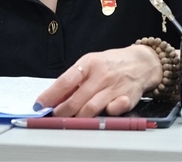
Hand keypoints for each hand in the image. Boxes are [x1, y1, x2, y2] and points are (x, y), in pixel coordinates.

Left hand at [34, 44, 161, 117]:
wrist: (142, 62)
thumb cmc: (112, 64)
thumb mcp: (91, 64)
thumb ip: (74, 80)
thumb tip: (54, 98)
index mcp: (89, 63)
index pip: (65, 81)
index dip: (50, 95)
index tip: (40, 104)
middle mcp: (101, 75)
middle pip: (76, 99)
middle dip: (62, 112)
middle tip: (56, 116)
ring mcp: (115, 87)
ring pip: (91, 108)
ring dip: (79, 117)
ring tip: (73, 118)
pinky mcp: (127, 97)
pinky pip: (114, 110)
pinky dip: (106, 114)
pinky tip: (102, 113)